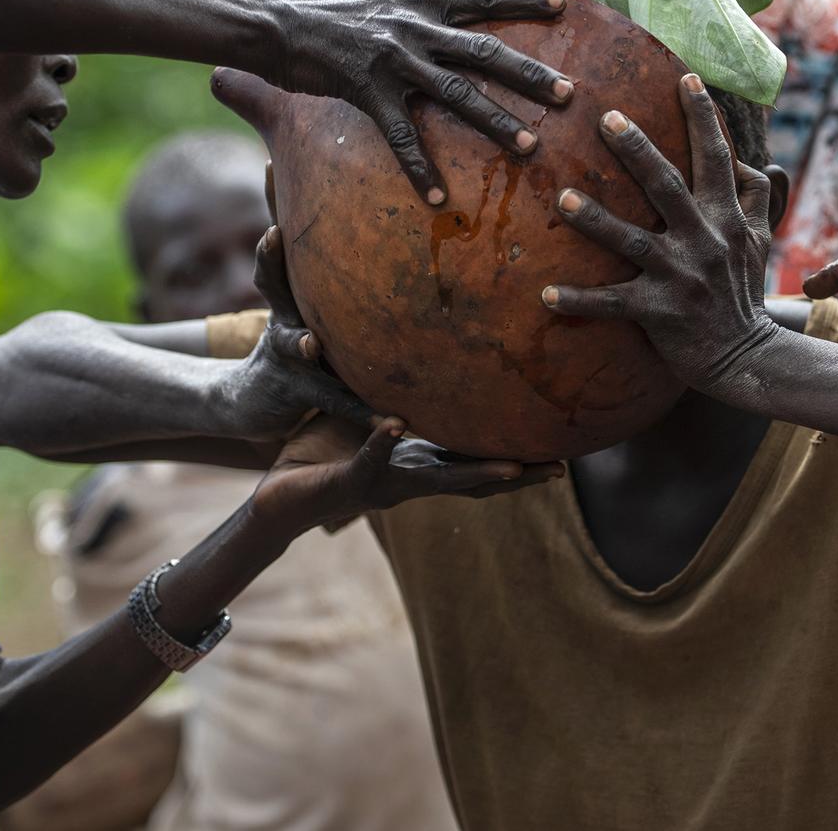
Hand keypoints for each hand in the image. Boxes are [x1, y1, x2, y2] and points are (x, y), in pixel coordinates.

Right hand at [212, 225, 376, 439]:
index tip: (269, 216)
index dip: (271, 247)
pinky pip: (333, 400)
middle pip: (274, 290)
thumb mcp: (293, 313)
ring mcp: (285, 359)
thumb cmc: (286, 349)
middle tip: (270, 236)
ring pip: (294, 344)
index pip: (276, 268)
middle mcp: (282, 324)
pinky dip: (361, 410)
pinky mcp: (297, 393)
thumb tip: (355, 237)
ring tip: (309, 342)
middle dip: (270, 264)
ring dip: (300, 342)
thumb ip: (318, 288)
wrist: (244, 401)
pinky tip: (388, 421)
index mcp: (287, 303)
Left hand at [250, 416, 564, 532]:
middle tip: (562, 468)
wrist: (275, 496)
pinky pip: (369, 461)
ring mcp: (383, 486)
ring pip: (437, 481)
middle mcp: (410, 481)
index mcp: (418, 466)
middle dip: (521, 476)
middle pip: (475, 481)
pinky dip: (383, 444)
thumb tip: (410, 342)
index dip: (518, 456)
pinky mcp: (348, 484)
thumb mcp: (362, 415)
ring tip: (513, 466)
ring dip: (474, 474)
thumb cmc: (320, 453)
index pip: (476, 461)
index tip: (560, 450)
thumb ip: (389, 391)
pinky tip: (398, 426)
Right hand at [277, 0, 573, 203]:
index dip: (524, 0)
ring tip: (530, 146)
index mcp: (418, 1)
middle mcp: (415, 29)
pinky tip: (438, 197)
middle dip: (530, 73)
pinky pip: (401, 137)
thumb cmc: (313, 0)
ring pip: (457, 95)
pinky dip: (420, 169)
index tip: (563, 4)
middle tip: (569, 93)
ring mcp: (394, 62)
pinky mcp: (367, 92)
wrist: (271, 21)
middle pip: (485, 52)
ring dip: (496, 122)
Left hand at [540, 74, 779, 395]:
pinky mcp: (659, 312)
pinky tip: (546, 293)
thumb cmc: (743, 292)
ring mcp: (680, 277)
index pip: (717, 158)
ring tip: (562, 197)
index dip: (704, 117)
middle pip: (667, 186)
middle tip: (606, 116)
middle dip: (638, 149)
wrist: (747, 357)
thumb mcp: (760, 241)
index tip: (687, 77)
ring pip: (632, 241)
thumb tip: (755, 161)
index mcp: (727, 218)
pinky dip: (580, 300)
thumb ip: (756, 199)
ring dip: (596, 219)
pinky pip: (613, 303)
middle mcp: (705, 240)